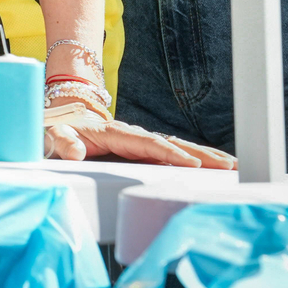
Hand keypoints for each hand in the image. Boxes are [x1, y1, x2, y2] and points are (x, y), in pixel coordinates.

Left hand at [42, 103, 235, 168]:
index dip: (171, 155)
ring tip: (235, 167)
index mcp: (115, 133)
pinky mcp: (142, 150)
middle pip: (172, 144)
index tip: (192, 165)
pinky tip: (217, 168)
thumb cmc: (56, 129)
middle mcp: (133, 136)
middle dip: (201, 155)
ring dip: (206, 157)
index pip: (149, 145)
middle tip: (230, 166)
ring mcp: (140, 143)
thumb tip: (74, 152)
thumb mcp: (52, 134)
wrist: (59, 119)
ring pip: (178, 148)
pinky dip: (196, 160)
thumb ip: (63, 141)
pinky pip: (172, 154)